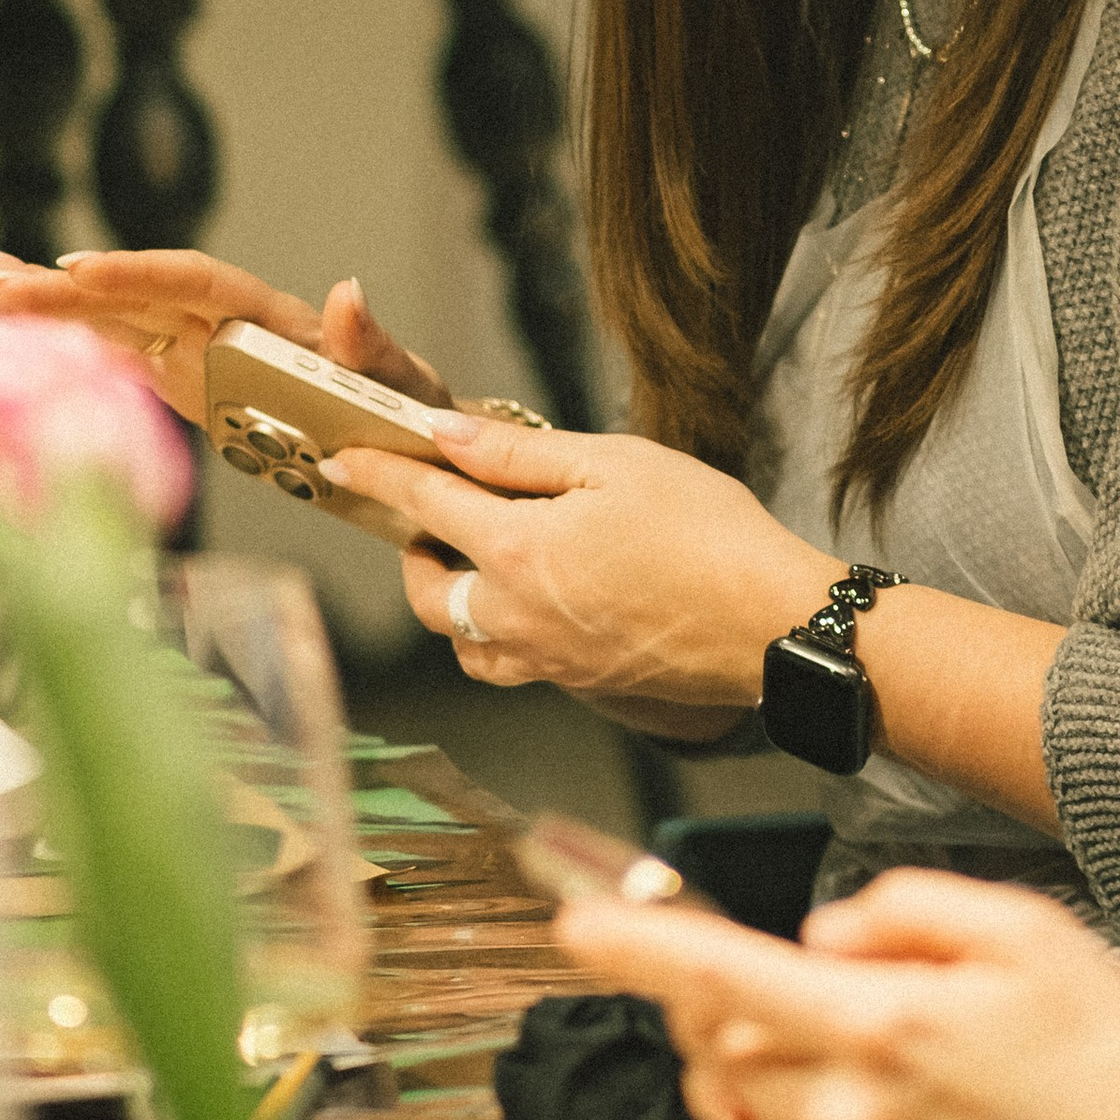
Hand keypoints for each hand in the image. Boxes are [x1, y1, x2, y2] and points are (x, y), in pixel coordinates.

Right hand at [0, 250, 446, 430]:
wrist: (411, 450)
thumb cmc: (410, 413)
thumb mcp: (403, 384)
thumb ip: (371, 345)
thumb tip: (348, 292)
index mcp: (274, 318)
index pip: (196, 283)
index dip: (136, 276)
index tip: (80, 272)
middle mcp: (229, 326)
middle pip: (138, 297)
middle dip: (66, 289)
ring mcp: (203, 355)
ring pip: (118, 324)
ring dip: (52, 308)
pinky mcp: (190, 388)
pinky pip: (125, 362)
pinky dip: (74, 347)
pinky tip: (20, 334)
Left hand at [319, 417, 831, 702]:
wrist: (774, 626)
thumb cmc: (706, 533)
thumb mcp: (613, 464)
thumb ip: (519, 454)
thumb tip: (447, 435)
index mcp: (517, 552)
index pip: (425, 502)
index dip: (379, 473)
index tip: (345, 457)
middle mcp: (515, 617)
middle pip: (426, 591)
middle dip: (413, 548)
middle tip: (433, 509)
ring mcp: (545, 662)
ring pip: (460, 639)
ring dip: (450, 599)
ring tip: (476, 558)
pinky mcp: (577, 685)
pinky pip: (505, 664)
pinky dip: (491, 635)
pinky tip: (528, 603)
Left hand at [557, 872, 1119, 1119]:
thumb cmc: (1112, 1061)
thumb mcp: (1027, 932)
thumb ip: (905, 910)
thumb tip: (821, 935)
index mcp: (887, 1025)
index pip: (726, 975)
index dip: (641, 946)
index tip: (577, 923)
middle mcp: (853, 1118)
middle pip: (725, 1045)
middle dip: (734, 1007)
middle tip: (805, 993)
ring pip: (745, 1115)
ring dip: (764, 1076)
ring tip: (854, 1062)